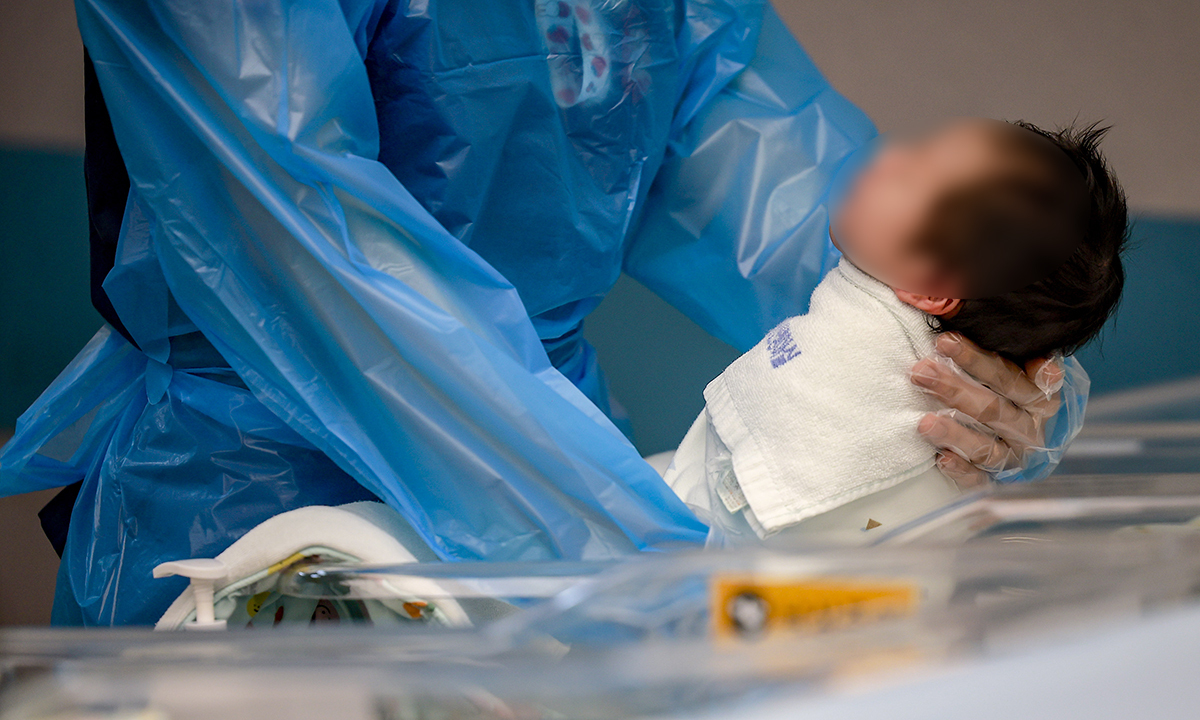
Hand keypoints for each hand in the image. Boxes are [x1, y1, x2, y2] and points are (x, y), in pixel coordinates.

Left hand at [910, 333, 1064, 489]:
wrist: (1019, 432)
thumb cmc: (1009, 387)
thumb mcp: (1018, 365)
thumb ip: (1017, 353)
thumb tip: (1015, 350)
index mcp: (1040, 399)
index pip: (1009, 377)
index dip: (976, 360)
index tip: (944, 341)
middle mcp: (1028, 429)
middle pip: (992, 409)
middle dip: (953, 389)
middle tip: (921, 371)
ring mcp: (1012, 456)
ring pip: (986, 446)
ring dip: (954, 433)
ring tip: (923, 423)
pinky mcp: (993, 478)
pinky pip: (979, 478)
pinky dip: (961, 469)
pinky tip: (941, 458)